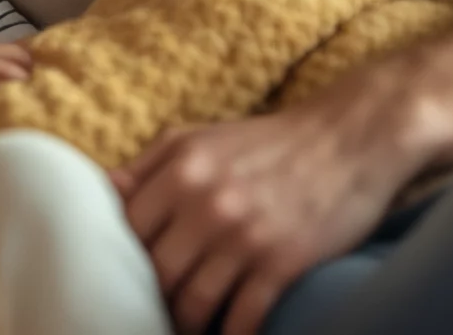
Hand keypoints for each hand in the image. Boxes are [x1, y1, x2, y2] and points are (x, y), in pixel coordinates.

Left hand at [110, 73, 429, 334]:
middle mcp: (206, 200)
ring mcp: (244, 235)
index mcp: (180, 166)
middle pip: (156, 272)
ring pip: (193, 303)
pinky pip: (243, 318)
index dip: (121, 259)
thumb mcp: (199, 137)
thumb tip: (103, 193)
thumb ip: (148, 165)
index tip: (123, 276)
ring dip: (186, 325)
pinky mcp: (282, 263)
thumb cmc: (268, 142)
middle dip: (152, 298)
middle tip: (152, 311)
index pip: (127, 228)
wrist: (349, 139)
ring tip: (186, 329)